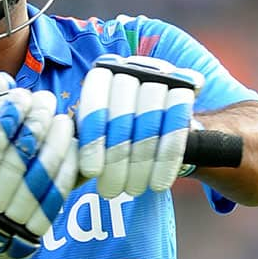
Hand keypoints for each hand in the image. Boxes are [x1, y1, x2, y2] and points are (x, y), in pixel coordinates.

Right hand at [0, 73, 77, 258]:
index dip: (5, 123)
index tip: (20, 96)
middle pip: (14, 164)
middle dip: (34, 127)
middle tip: (46, 100)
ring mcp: (8, 227)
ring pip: (37, 181)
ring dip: (54, 146)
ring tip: (62, 119)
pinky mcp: (32, 235)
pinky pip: (54, 199)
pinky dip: (65, 171)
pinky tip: (71, 148)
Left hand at [77, 54, 204, 198]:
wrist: (163, 124)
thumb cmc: (119, 133)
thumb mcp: (99, 131)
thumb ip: (85, 139)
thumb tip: (71, 162)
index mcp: (103, 73)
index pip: (94, 103)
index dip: (93, 139)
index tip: (92, 172)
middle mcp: (130, 68)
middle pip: (123, 114)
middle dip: (117, 157)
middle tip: (110, 190)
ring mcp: (161, 74)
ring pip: (150, 120)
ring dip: (141, 161)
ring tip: (132, 189)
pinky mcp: (186, 87)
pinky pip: (177, 125)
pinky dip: (166, 159)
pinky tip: (157, 183)